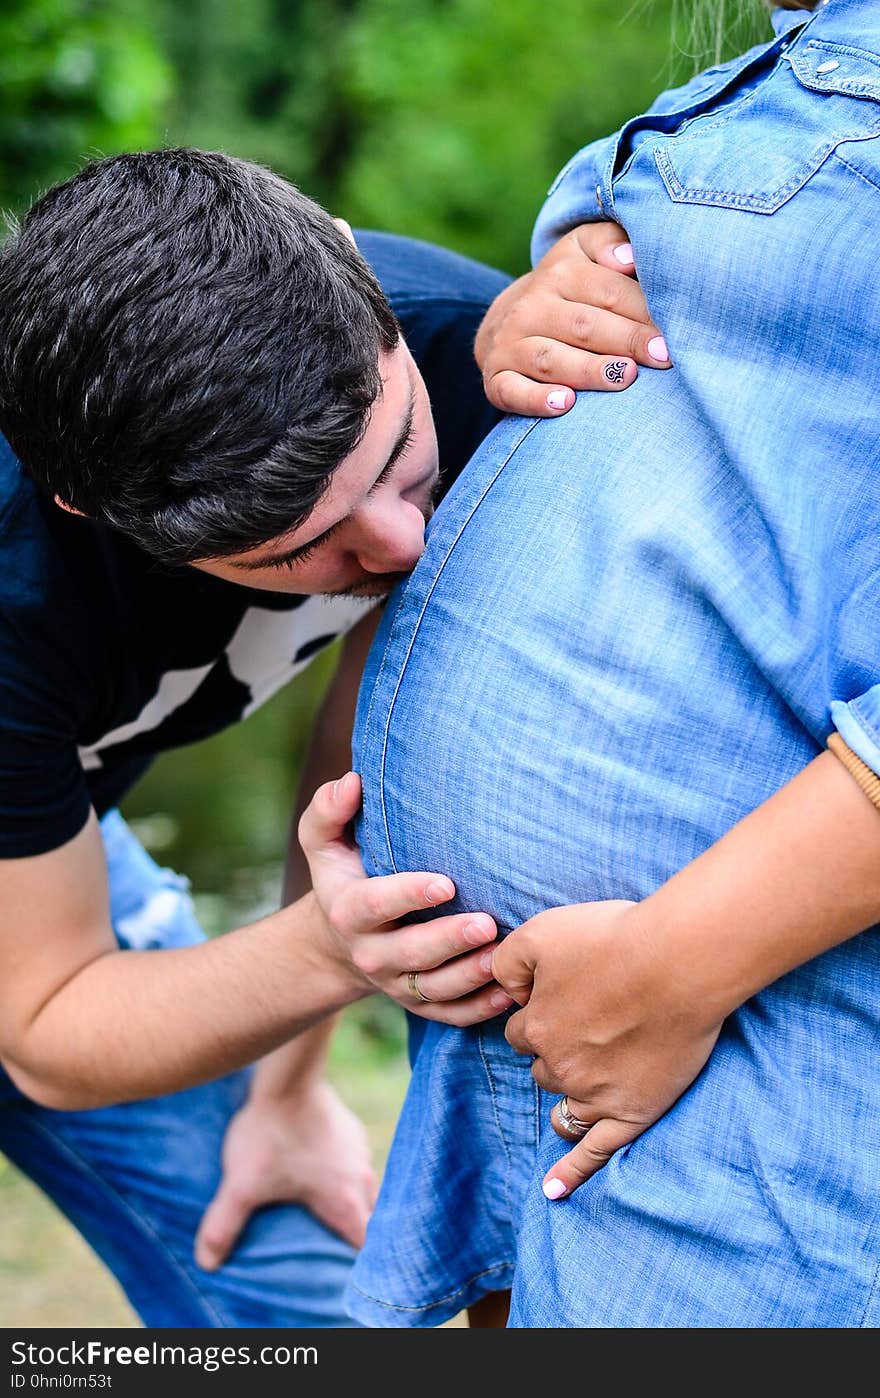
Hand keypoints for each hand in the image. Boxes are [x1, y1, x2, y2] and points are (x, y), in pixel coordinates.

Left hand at [194, 1079, 375, 1269]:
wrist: (286, 1076)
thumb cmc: (269, 1134)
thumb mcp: (241, 1185)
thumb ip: (223, 1226)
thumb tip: (207, 1261)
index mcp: (346, 1199)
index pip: (367, 1244)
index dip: (357, 1259)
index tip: (339, 1264)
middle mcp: (362, 1176)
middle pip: (369, 1217)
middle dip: (352, 1230)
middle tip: (326, 1239)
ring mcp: (359, 1148)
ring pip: (363, 1186)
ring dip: (346, 1198)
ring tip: (319, 1205)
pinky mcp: (350, 1127)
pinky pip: (352, 1160)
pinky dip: (339, 1171)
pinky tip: (314, 1167)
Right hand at [298, 771, 513, 1023]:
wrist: (338, 938)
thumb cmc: (344, 874)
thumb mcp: (324, 842)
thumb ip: (329, 811)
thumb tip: (353, 781)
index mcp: (350, 909)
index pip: (377, 904)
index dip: (409, 895)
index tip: (446, 883)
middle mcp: (372, 952)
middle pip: (412, 954)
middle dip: (449, 941)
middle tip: (487, 923)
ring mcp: (397, 983)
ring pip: (435, 990)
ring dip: (471, 977)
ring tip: (504, 958)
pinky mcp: (419, 1004)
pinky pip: (450, 1015)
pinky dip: (480, 1009)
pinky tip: (509, 992)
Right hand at [474, 221, 670, 416]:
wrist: (508, 320)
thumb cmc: (569, 289)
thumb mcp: (584, 252)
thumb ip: (610, 243)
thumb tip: (629, 257)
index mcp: (560, 272)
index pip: (608, 292)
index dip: (644, 312)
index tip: (676, 332)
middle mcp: (531, 307)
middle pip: (584, 326)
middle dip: (627, 342)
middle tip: (663, 358)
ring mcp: (510, 344)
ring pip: (552, 359)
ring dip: (590, 371)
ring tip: (625, 378)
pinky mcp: (497, 378)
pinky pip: (513, 391)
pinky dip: (537, 400)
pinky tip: (565, 404)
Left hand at [493, 900, 721, 1198]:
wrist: (680, 961)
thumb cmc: (613, 938)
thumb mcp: (541, 932)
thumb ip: (507, 962)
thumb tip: (501, 988)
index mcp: (536, 1024)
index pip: (519, 1030)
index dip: (538, 1011)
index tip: (563, 997)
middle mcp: (559, 1065)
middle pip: (541, 1066)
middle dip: (555, 1049)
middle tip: (588, 1023)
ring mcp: (595, 1094)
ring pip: (562, 1105)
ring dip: (565, 1091)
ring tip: (579, 1080)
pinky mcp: (632, 1113)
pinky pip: (594, 1152)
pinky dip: (571, 1173)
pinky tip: (554, 1191)